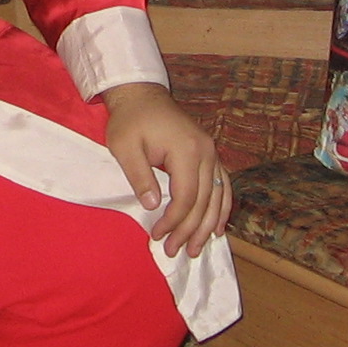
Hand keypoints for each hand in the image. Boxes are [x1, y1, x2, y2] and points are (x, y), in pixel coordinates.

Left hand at [101, 81, 229, 257]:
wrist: (142, 95)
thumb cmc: (130, 121)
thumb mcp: (125, 147)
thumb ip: (139, 176)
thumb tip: (154, 206)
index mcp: (186, 149)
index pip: (186, 196)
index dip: (174, 221)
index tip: (157, 237)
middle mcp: (207, 152)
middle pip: (204, 201)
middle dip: (190, 230)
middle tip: (175, 251)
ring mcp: (212, 152)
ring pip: (218, 196)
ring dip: (208, 225)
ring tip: (196, 249)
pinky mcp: (210, 154)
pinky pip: (222, 185)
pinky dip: (221, 207)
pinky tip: (216, 227)